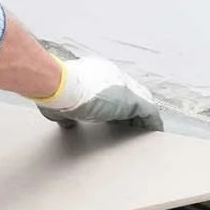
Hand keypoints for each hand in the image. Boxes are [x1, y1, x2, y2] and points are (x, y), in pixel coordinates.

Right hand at [34, 47, 162, 131]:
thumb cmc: (56, 92)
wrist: (58, 85)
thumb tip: (68, 122)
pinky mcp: (130, 99)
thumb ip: (68, 115)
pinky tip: (154, 133)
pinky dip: (152, 122)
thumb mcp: (61, 107)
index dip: (117, 107)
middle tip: (133, 127)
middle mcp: (113, 77)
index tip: (117, 120)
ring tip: (145, 132)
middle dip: (132, 112)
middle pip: (130, 95)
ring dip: (143, 117)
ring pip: (142, 102)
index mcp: (97, 76)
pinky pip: (149, 112)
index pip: (114, 91)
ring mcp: (123, 86)